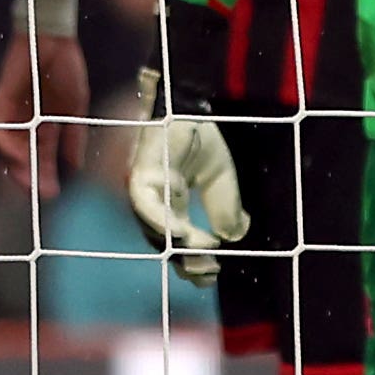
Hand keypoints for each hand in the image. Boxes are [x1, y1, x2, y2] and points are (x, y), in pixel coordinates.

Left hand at [0, 31, 93, 195]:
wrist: (53, 41)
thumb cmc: (66, 69)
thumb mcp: (76, 107)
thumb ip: (73, 137)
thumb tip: (75, 166)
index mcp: (46, 124)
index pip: (43, 156)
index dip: (47, 174)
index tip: (54, 192)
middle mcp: (27, 123)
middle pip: (25, 156)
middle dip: (32, 176)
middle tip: (40, 192)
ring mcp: (13, 114)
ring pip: (11, 149)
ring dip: (20, 165)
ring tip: (31, 179)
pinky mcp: (2, 104)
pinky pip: (2, 131)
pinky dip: (11, 146)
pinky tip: (23, 155)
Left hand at [122, 74, 249, 284]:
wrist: (191, 100)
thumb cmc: (202, 133)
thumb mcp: (221, 177)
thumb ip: (225, 205)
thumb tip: (234, 237)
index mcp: (171, 201)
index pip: (178, 240)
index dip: (193, 259)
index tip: (213, 274)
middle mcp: (154, 198)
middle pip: (164, 241)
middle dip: (185, 260)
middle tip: (207, 274)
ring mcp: (144, 187)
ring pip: (152, 227)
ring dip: (177, 245)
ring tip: (202, 256)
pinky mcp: (140, 172)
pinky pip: (144, 202)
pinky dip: (161, 220)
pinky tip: (181, 233)